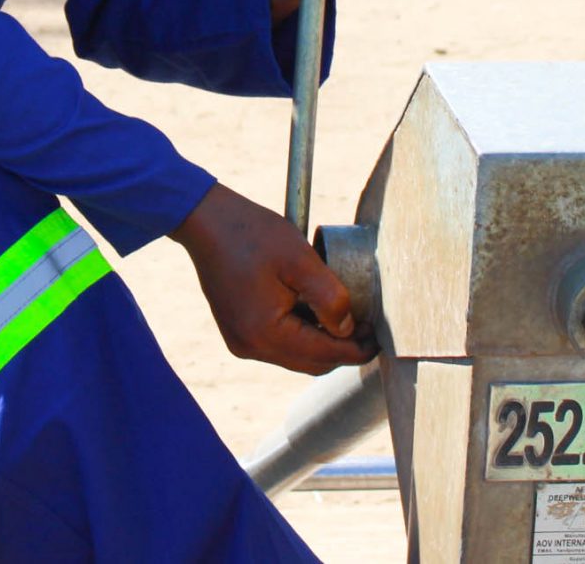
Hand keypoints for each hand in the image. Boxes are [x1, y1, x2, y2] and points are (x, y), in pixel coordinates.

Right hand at [172, 183, 375, 374]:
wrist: (205, 221)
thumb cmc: (252, 234)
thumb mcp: (300, 259)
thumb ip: (330, 297)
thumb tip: (348, 329)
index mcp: (265, 333)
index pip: (324, 355)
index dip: (357, 349)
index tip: (379, 336)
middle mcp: (250, 347)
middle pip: (311, 364)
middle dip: (342, 350)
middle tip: (366, 325)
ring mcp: (240, 342)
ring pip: (296, 357)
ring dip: (322, 343)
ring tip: (344, 316)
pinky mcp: (238, 332)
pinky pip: (279, 346)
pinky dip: (302, 336)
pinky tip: (314, 310)